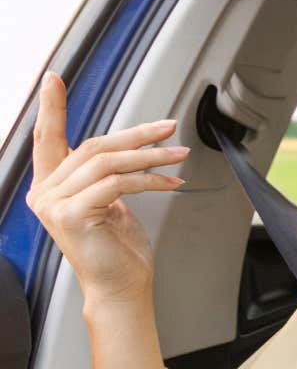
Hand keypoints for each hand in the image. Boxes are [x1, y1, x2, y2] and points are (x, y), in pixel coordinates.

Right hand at [24, 73, 189, 306]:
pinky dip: (149, 179)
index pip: (47, 139)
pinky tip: (171, 181)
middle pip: (92, 147)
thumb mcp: (109, 203)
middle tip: (167, 125)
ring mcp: (55, 204)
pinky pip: (117, 183)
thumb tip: (123, 148)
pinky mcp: (74, 215)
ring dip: (150, 155)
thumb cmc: (118, 250)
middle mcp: (45, 194)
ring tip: (178, 153)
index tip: (54, 79)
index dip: (52, 108)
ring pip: (107, 162)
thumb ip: (104, 176)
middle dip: (135, 134)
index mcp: (50, 187)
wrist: (121, 288)